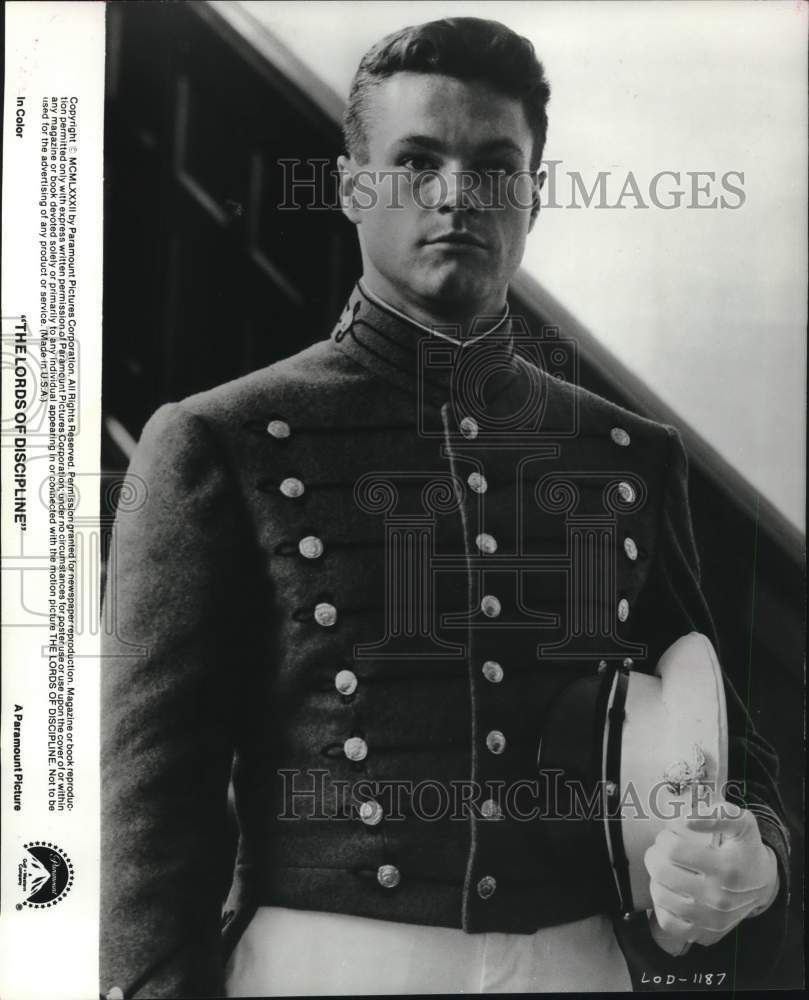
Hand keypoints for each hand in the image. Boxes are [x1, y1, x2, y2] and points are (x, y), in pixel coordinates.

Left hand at [644, 799, 779, 955]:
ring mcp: (711, 919)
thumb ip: (719, 814)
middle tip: (665, 850)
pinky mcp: (704, 933)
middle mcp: (719, 897)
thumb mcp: (742, 823)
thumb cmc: (745, 849)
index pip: (672, 849)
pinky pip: (668, 922)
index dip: (666, 836)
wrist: (762, 884)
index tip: (673, 835)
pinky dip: (662, 906)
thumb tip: (687, 819)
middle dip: (656, 853)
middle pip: (661, 871)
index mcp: (727, 868)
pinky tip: (671, 891)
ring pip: (660, 895)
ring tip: (666, 868)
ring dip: (656, 877)